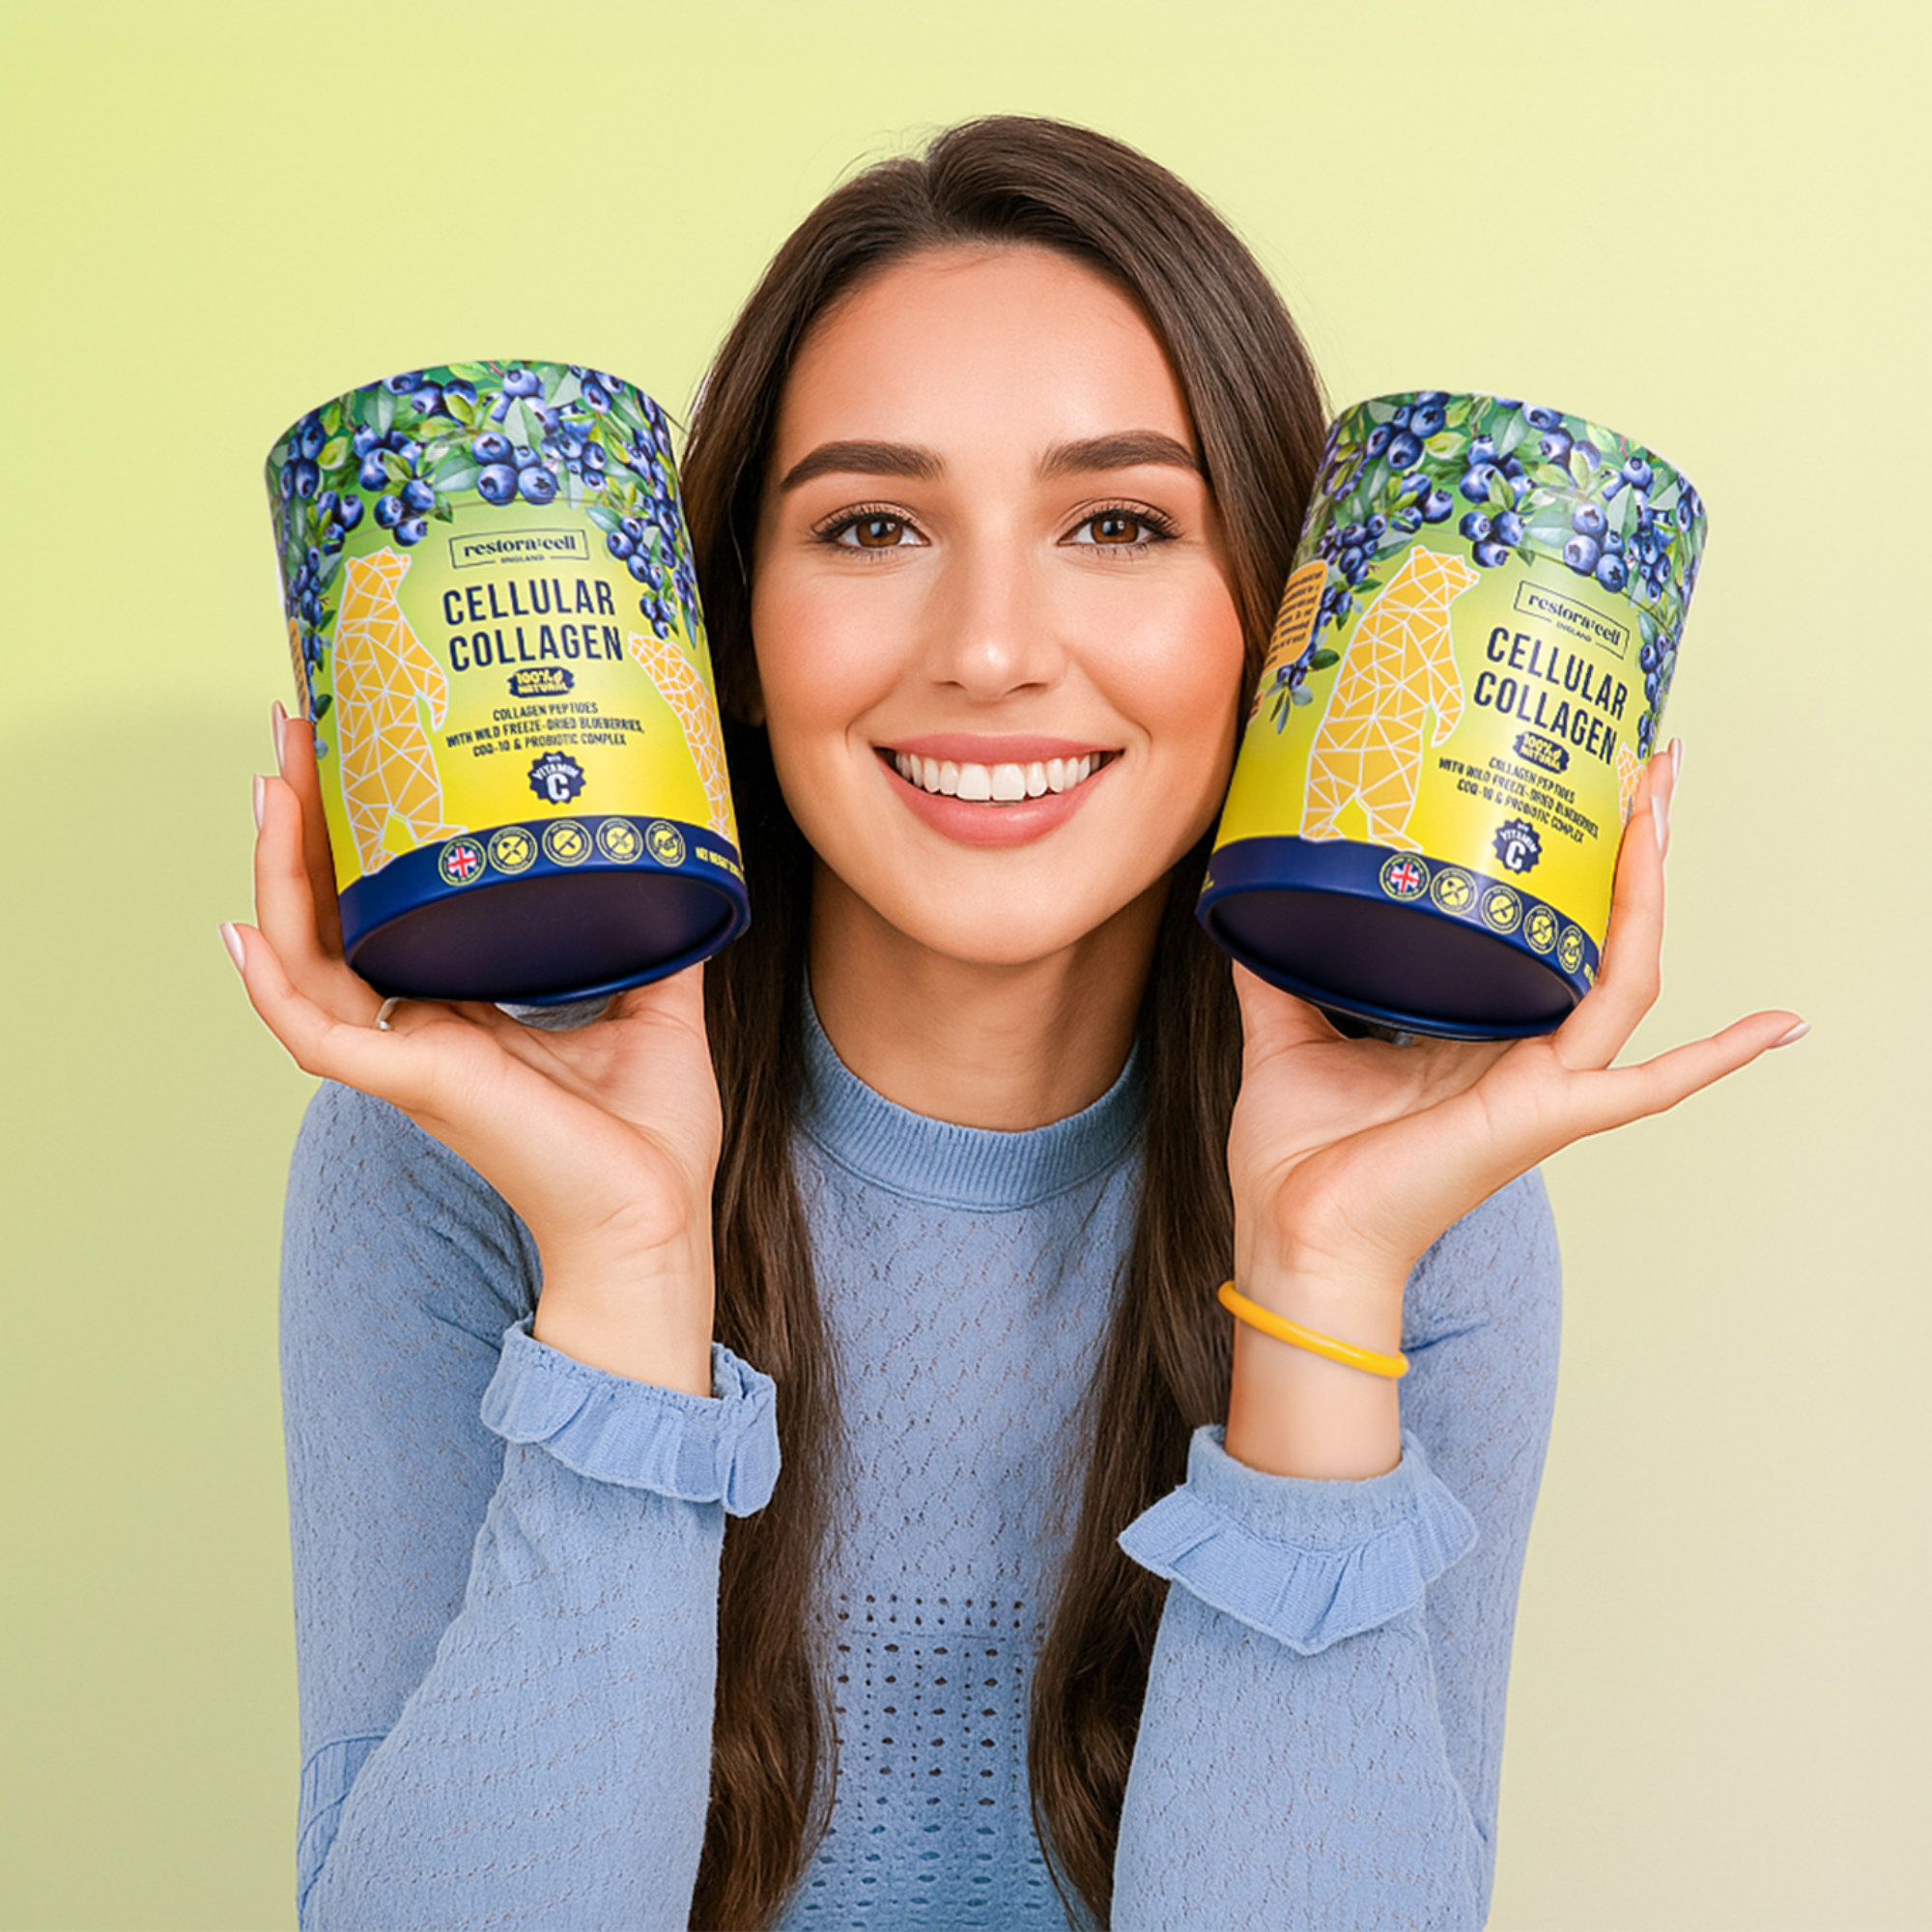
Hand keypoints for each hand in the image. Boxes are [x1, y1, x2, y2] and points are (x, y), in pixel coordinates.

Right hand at [221, 704, 720, 1391]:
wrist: (658, 1221)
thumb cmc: (649, 1142)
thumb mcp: (657, 1014)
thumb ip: (652, 946)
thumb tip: (678, 872)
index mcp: (466, 1015)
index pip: (390, 917)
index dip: (362, 845)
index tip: (357, 761)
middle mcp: (423, 1031)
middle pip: (334, 920)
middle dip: (305, 829)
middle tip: (294, 738)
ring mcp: (411, 1059)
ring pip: (307, 960)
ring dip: (278, 874)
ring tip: (268, 788)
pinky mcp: (417, 1085)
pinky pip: (315, 1035)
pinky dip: (271, 987)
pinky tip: (240, 931)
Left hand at [1226, 744, 1804, 1303]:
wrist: (1296, 1237)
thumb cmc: (1301, 1162)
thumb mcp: (1287, 1040)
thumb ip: (1281, 974)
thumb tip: (1252, 902)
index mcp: (1471, 1034)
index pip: (1539, 937)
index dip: (1564, 868)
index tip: (1572, 789)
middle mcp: (1520, 1054)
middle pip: (1600, 939)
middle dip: (1630, 853)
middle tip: (1652, 767)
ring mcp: (1545, 1086)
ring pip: (1627, 977)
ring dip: (1650, 893)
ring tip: (1666, 810)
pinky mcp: (1546, 1118)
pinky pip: (1650, 1085)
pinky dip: (1717, 1057)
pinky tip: (1780, 1025)